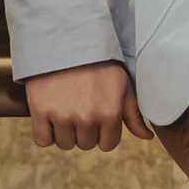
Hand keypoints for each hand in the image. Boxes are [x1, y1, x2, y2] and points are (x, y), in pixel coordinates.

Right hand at [25, 60, 150, 152]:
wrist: (68, 43)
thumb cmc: (100, 66)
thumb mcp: (124, 86)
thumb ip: (134, 115)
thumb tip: (147, 136)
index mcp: (110, 113)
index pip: (108, 145)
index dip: (103, 134)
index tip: (99, 119)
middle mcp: (87, 117)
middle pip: (86, 145)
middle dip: (85, 132)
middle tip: (82, 110)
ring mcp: (63, 116)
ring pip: (65, 144)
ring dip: (66, 133)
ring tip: (67, 111)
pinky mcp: (40, 112)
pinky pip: (42, 140)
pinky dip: (45, 134)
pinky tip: (51, 118)